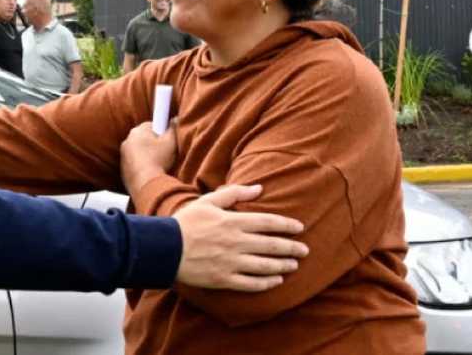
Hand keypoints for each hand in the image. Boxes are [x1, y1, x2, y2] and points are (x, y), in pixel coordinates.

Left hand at [121, 121, 176, 193]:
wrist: (146, 184)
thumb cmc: (158, 160)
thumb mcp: (171, 142)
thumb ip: (173, 127)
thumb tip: (175, 118)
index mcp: (138, 131)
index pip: (151, 124)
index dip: (161, 131)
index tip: (167, 139)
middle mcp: (127, 140)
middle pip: (144, 138)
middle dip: (154, 143)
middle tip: (165, 152)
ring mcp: (123, 155)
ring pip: (139, 151)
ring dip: (147, 155)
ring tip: (159, 164)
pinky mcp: (123, 169)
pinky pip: (134, 164)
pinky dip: (142, 166)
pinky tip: (151, 172)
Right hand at [172, 184, 307, 291]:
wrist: (166, 248)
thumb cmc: (186, 222)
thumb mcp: (208, 201)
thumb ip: (234, 193)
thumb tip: (259, 188)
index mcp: (233, 221)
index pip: (268, 222)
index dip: (286, 225)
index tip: (299, 227)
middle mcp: (236, 242)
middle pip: (272, 245)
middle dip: (291, 247)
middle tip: (305, 250)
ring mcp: (231, 262)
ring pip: (265, 266)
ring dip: (283, 265)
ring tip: (294, 265)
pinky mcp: (224, 279)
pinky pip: (251, 284)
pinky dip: (267, 283)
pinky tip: (276, 281)